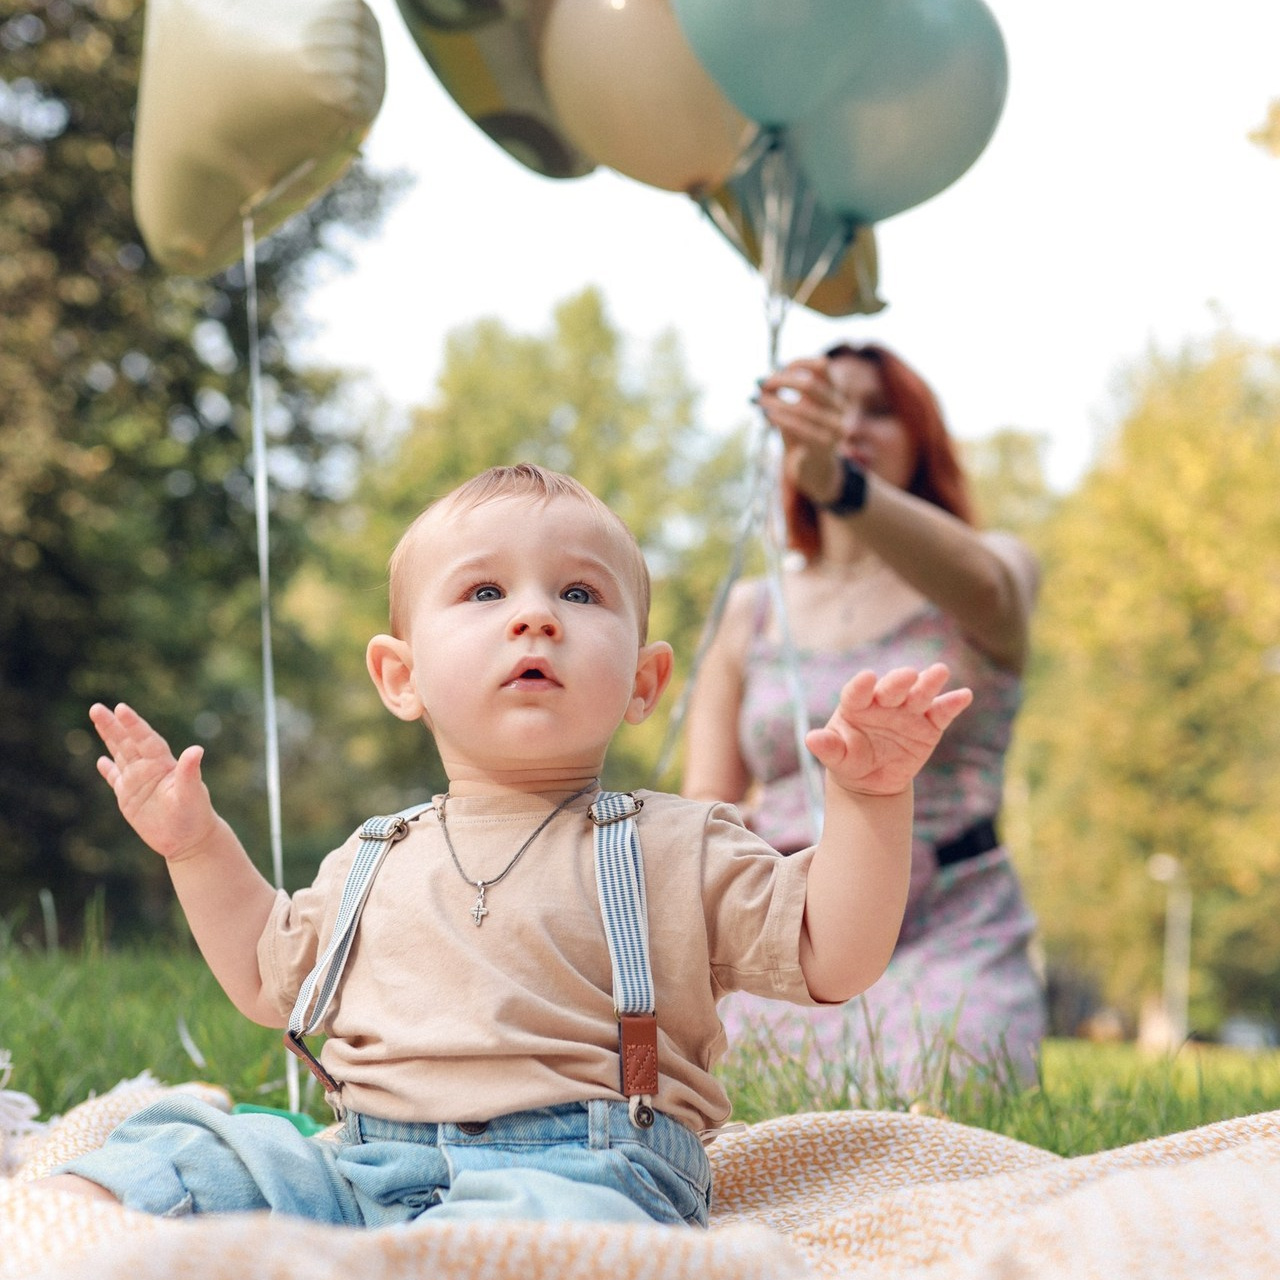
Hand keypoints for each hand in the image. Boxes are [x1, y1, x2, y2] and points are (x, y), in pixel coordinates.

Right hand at [89, 702, 218, 859]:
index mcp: (163, 764)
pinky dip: (108, 770)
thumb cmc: (195, 815)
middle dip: (113, 725)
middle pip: (127, 742)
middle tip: (97, 708)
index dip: (133, 724)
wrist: (190, 840)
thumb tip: (197, 750)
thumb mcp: (192, 794)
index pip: (146, 739)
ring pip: (120, 754)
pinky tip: (101, 760)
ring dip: (109, 738)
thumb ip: (190, 772)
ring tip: (98, 718)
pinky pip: (116, 780)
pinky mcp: (130, 798)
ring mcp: (138, 782)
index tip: (121, 708)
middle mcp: (149, 769)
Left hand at [755, 357, 843, 502]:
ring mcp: (835, 427)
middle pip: (810, 384)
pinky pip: (800, 428)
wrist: (814, 468)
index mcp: (835, 393)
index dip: (800, 362)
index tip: (780, 366)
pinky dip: (781, 419)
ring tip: (757, 401)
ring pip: (802, 407)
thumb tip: (759, 382)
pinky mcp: (825, 445)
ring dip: (775, 401)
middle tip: (761, 384)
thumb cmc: (802, 434)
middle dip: (782, 381)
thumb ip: (780, 396)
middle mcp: (840, 407)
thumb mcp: (793, 410)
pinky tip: (767, 415)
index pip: (823, 367)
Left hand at [805, 664, 971, 796]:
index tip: (866, 677)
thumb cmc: (849, 760)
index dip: (861, 685)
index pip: (857, 692)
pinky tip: (964, 695)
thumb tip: (811, 739)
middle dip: (898, 681)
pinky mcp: (929, 725)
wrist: (872, 779)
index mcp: (856, 705)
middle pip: (892, 688)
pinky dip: (952, 703)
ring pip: (919, 693)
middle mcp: (883, 702)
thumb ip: (828, 748)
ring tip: (940, 671)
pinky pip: (941, 713)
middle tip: (908, 675)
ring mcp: (908, 711)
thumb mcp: (837, 757)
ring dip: (929, 683)